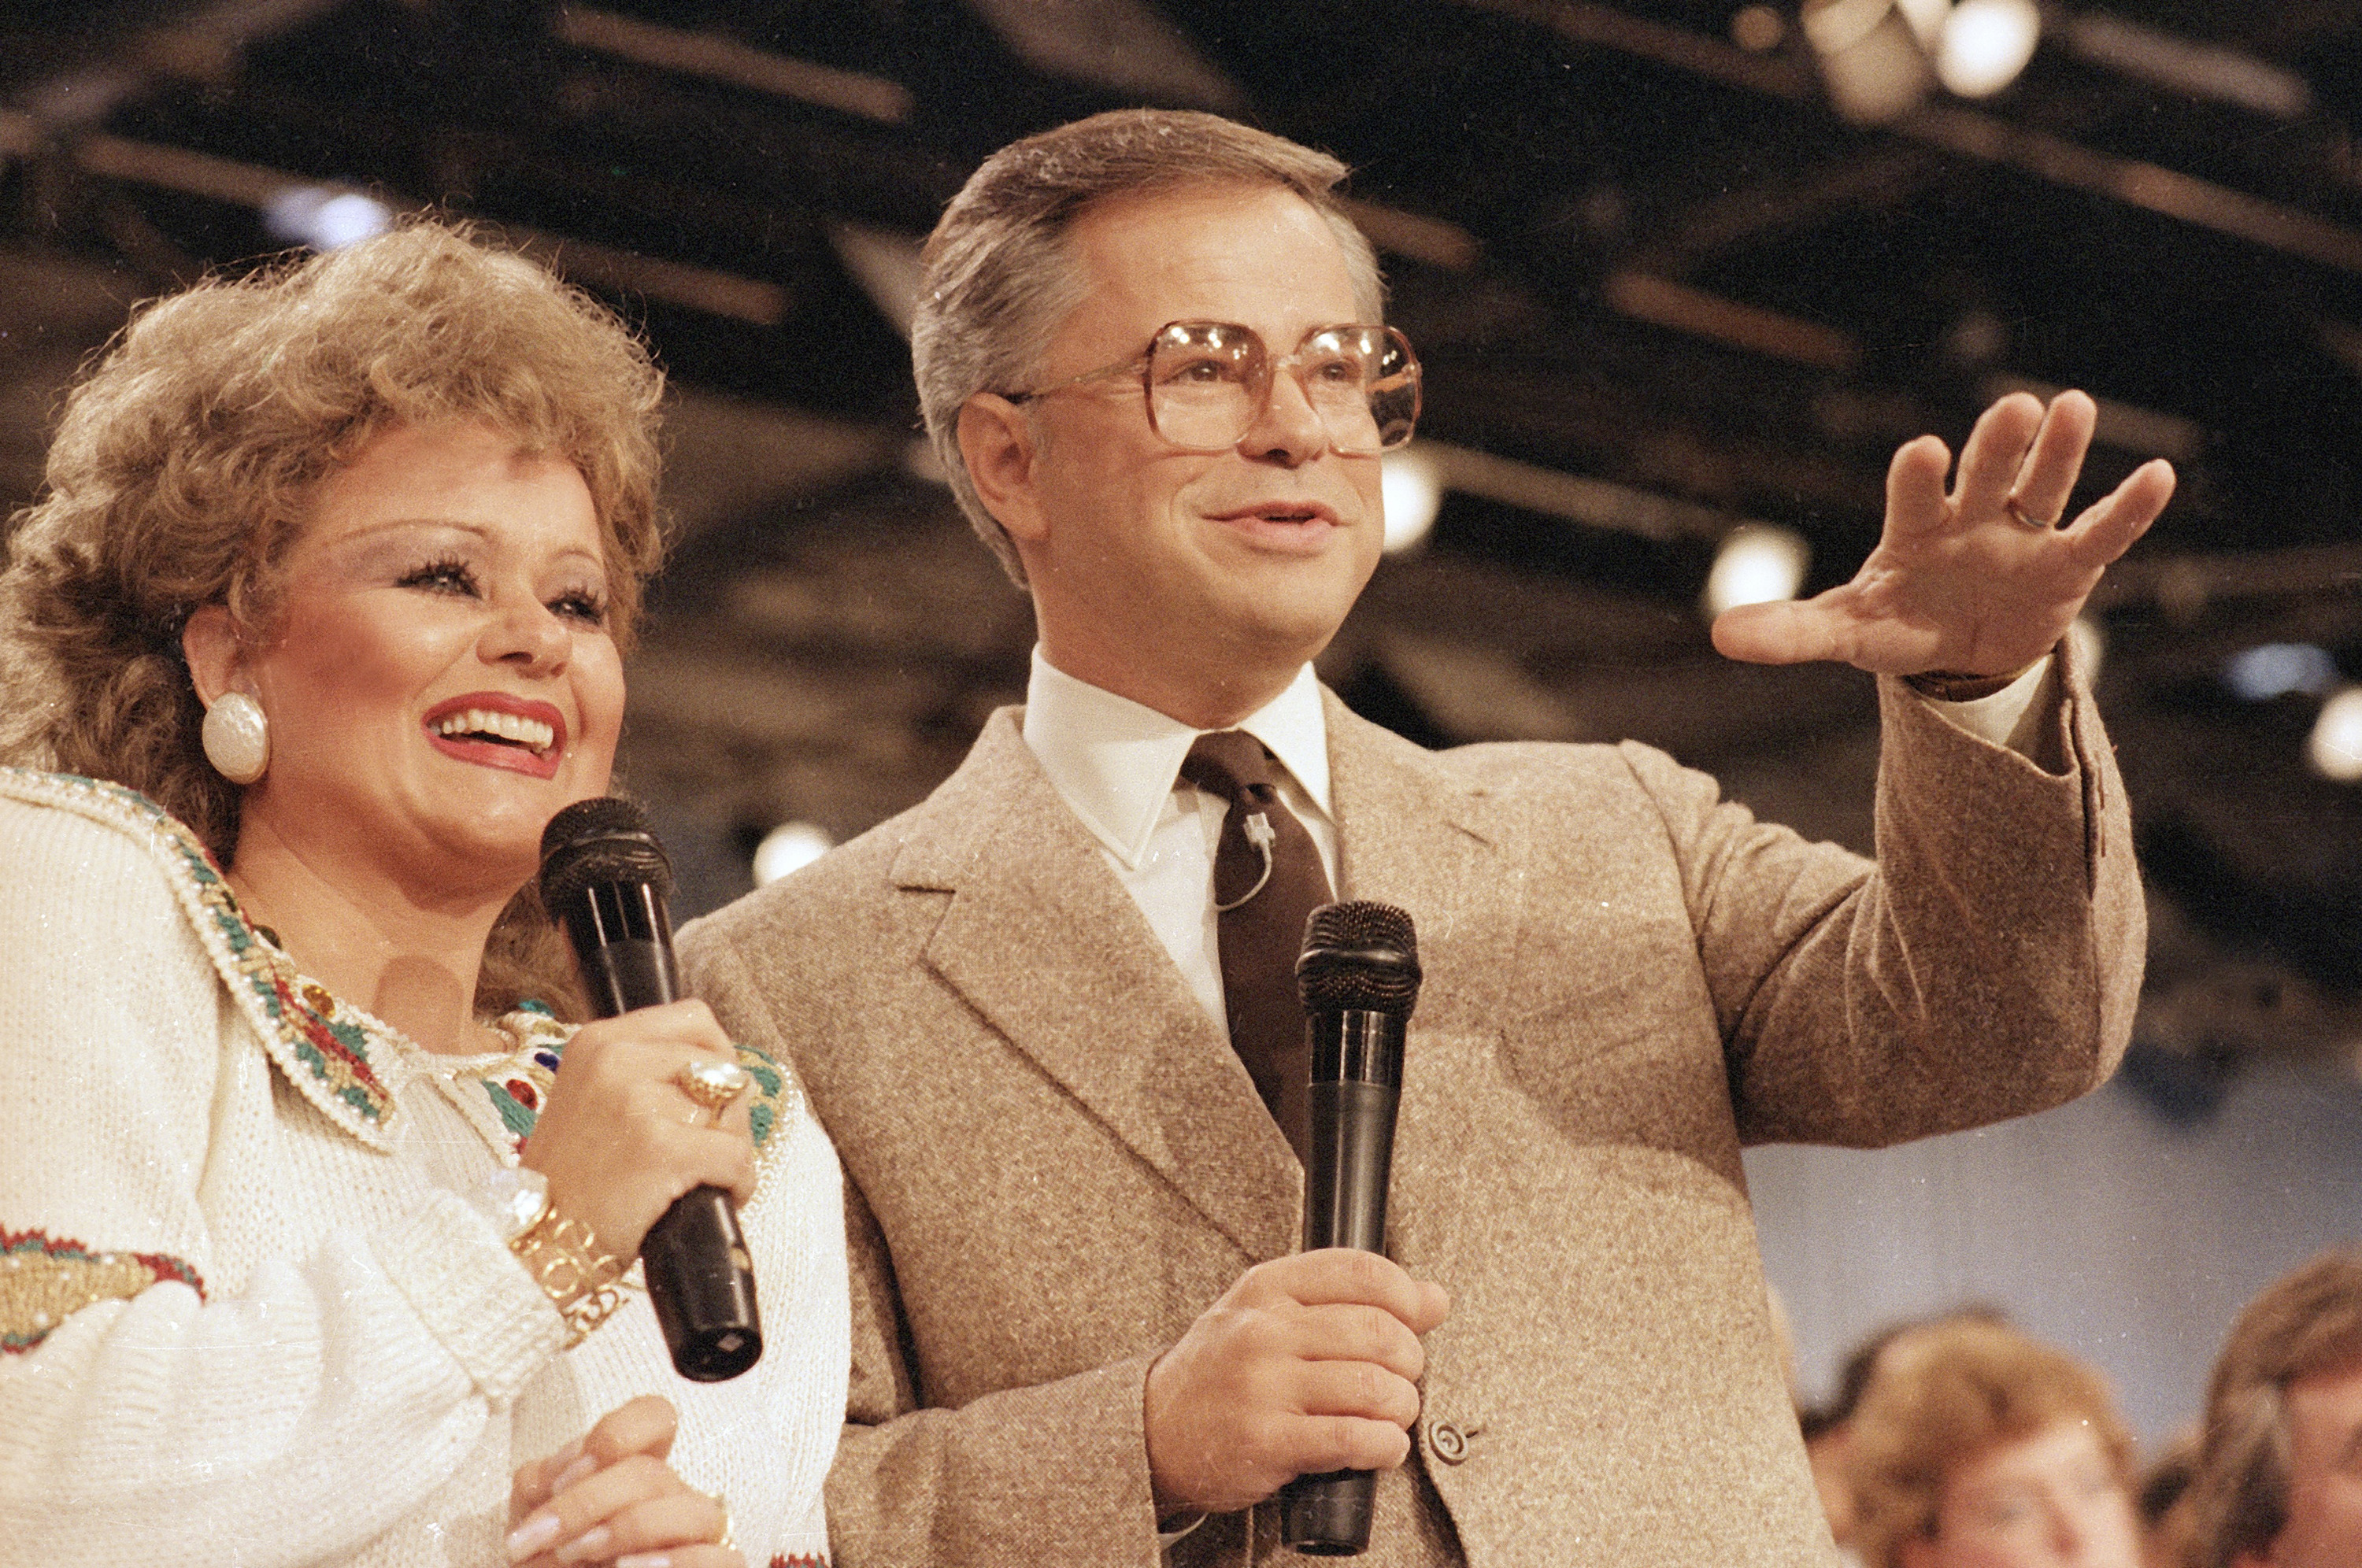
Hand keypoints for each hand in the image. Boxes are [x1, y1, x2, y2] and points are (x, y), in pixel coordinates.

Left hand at [506, 1396, 741, 1567]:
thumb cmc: (555, 1557)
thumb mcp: (537, 1517)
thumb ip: (539, 1486)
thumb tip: (550, 1479)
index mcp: (637, 1469)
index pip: (656, 1417)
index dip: (615, 1433)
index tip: (559, 1480)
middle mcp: (674, 1496)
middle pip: (653, 1473)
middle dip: (588, 1502)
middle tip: (544, 1534)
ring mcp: (698, 1535)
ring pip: (693, 1512)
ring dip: (628, 1529)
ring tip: (574, 1554)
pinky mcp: (716, 1567)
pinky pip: (721, 1558)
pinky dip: (675, 1561)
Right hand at [521, 999, 755, 1261]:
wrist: (539, 1244)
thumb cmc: (574, 1179)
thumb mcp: (589, 1098)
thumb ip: (644, 1072)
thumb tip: (723, 1070)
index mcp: (599, 1041)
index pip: (695, 1019)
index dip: (716, 1059)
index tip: (711, 1096)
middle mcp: (614, 1060)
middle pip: (722, 1067)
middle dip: (727, 1112)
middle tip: (702, 1149)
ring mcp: (636, 1103)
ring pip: (733, 1113)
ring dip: (730, 1151)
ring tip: (695, 1177)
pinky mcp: (660, 1149)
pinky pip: (735, 1157)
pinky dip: (737, 1184)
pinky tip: (711, 1198)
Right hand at [1143, 1249, 1450, 1515]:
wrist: (1154, 1430)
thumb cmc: (1225, 1370)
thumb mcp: (1273, 1315)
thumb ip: (1348, 1300)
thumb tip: (1436, 1298)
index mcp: (1267, 1287)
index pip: (1360, 1271)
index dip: (1407, 1294)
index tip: (1418, 1318)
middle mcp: (1263, 1330)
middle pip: (1377, 1330)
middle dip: (1410, 1358)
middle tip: (1404, 1376)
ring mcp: (1262, 1386)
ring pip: (1371, 1386)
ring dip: (1401, 1406)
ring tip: (1393, 1414)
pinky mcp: (1266, 1442)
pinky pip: (1351, 1438)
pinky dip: (1384, 1445)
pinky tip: (1383, 1446)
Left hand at [1711, 390, 2175, 676]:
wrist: (1958, 650)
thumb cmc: (1897, 623)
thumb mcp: (1846, 632)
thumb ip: (1791, 632)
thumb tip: (1719, 637)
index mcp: (1914, 528)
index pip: (1914, 492)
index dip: (1918, 476)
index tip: (1922, 453)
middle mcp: (1971, 517)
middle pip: (1987, 472)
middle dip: (1998, 444)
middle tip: (2015, 408)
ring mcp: (2022, 535)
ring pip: (2045, 485)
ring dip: (2060, 451)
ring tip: (2074, 406)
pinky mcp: (2066, 564)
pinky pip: (2101, 533)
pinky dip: (2129, 509)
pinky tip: (2159, 476)